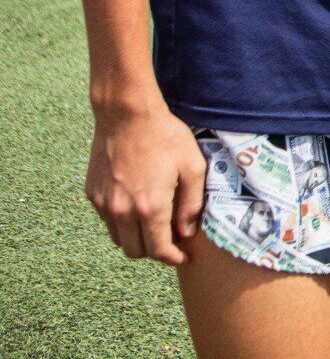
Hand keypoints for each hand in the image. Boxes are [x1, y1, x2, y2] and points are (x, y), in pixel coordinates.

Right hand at [86, 99, 206, 265]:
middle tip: (170, 240)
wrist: (126, 115)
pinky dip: (122, 222)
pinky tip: (136, 206)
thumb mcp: (192, 166)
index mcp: (150, 207)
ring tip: (154, 224)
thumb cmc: (165, 137)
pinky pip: (107, 220)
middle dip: (154, 251)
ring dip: (136, 238)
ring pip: (119, 239)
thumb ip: (192, 204)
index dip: (172, 258)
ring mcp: (104, 204)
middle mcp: (122, 211)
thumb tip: (187, 232)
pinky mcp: (92, 194)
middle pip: (135, 251)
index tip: (183, 257)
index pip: (158, 249)